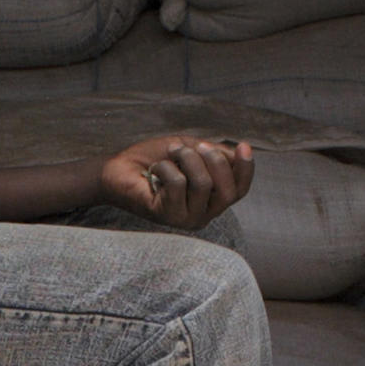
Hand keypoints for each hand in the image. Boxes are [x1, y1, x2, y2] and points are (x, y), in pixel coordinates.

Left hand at [100, 132, 252, 231]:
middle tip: (193, 146)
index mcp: (211, 201)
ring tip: (171, 154)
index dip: (246, 169)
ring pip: (202, 184)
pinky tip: (155, 170)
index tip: (244, 146)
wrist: (118, 169)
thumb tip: (241, 153)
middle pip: (227, 190)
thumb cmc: (154, 159)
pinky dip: (166, 167)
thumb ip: (215, 154)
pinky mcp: (165, 216)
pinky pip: (178, 184)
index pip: (239, 191)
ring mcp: (184, 219)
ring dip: (186, 158)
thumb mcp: (190, 150)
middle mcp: (202, 215)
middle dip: (214, 160)